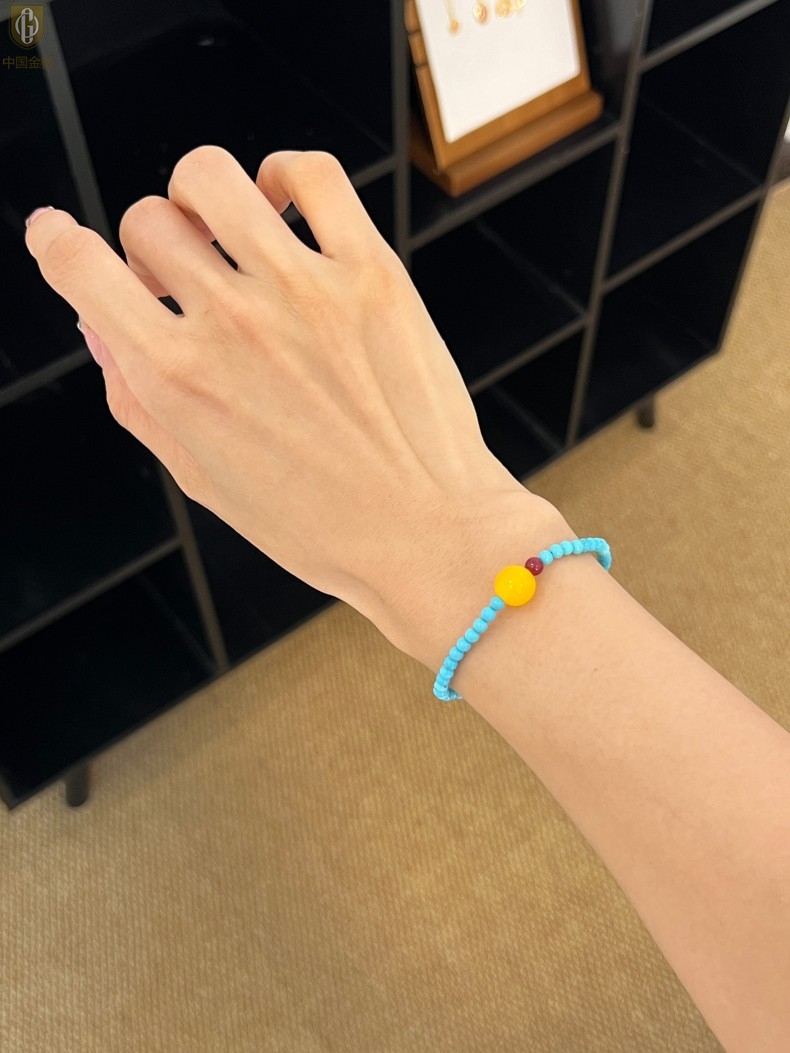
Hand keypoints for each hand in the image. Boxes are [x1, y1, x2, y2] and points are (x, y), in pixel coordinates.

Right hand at [25, 148, 556, 660]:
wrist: (427, 534)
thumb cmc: (319, 526)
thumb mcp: (205, 481)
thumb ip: (139, 402)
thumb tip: (98, 329)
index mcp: (178, 379)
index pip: (79, 269)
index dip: (54, 242)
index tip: (56, 234)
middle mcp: (232, 324)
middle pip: (148, 221)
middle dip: (152, 248)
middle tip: (185, 280)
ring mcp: (305, 290)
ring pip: (212, 176)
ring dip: (200, 196)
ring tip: (225, 230)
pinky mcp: (372, 274)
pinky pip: (313, 174)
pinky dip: (284, 174)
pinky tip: (284, 208)